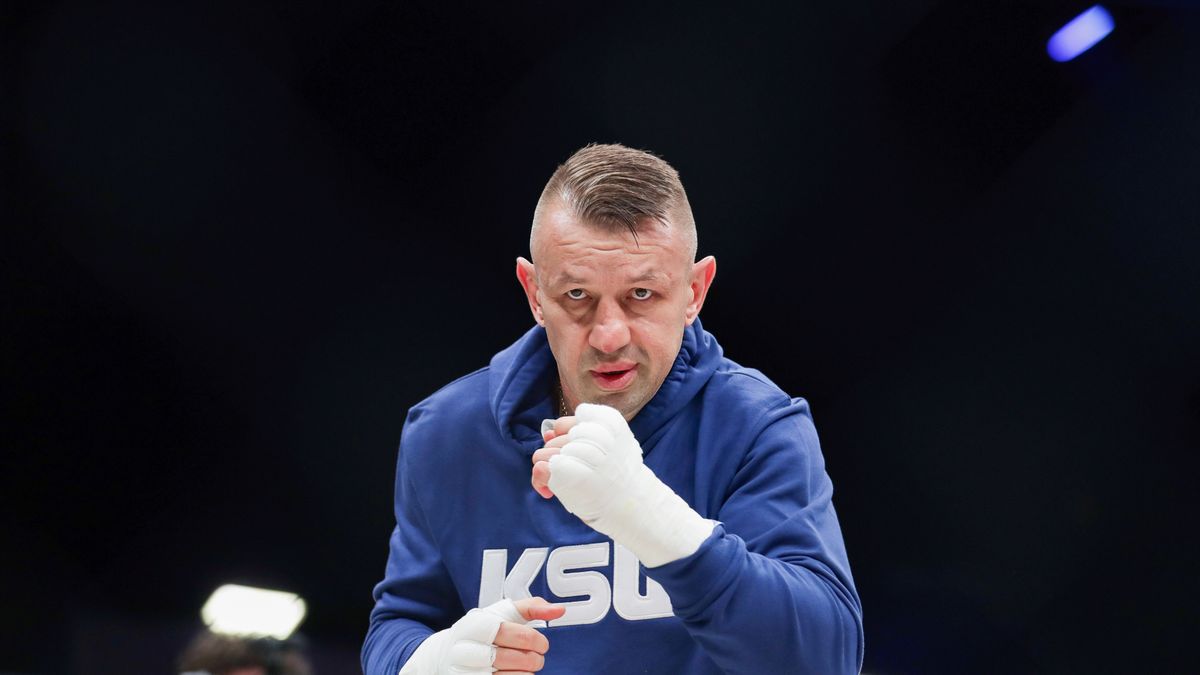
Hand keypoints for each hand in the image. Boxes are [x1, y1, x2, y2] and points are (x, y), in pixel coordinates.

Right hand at [400, 597, 564, 673]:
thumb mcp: (501, 613)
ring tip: (527, 668)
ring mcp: (465, 672)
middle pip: (510, 658)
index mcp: (474, 625)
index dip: (532, 639)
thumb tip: (558, 610)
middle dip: (533, 659)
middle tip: (537, 657)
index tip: (541, 643)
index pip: (508, 632)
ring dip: (527, 674)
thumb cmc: (480, 632)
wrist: (446, 655)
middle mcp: (465, 650)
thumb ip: (530, 607)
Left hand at [539, 403, 714, 567]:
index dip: (572, 439)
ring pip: (542, 453)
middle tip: (578, 475)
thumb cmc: (617, 479)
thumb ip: (578, 434)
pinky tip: (555, 493)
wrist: (632, 508)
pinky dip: (544, 483)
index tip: (586, 455)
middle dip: (558, 457)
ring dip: (548, 472)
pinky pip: (541, 469)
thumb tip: (547, 434)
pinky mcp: (565, 470)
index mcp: (608, 421)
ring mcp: (579, 452)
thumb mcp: (608, 446)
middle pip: (554, 438)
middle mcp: (593, 432)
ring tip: (566, 485)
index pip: (571, 420)